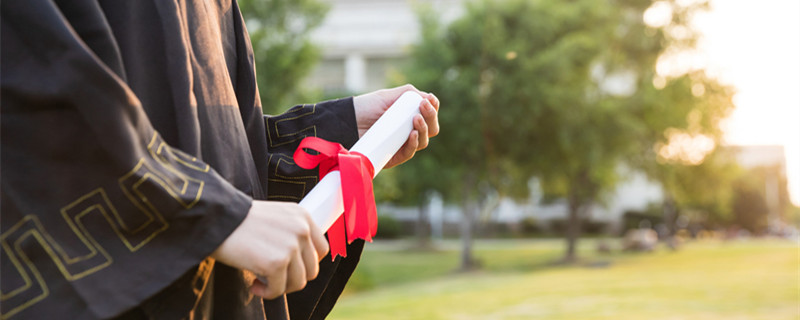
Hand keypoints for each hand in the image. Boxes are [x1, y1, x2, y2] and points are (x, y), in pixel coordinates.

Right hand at [210, 200, 328, 298]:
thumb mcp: (276, 217)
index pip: (322, 249)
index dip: (306, 263)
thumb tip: (300, 263)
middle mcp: (302, 230)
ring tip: (261, 280)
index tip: (289, 267)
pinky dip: (266, 292)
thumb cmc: (240, 221)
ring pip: (298, 283)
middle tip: (273, 277)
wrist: (215, 219)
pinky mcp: (276, 263)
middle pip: (312, 270)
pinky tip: (254, 284)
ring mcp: (291, 247)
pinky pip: (278, 290)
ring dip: (280, 286)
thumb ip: (292, 233)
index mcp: (303, 216)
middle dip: (292, 278)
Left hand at [352, 84, 439, 168]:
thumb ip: (408, 94)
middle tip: (423, 107)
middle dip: (431, 118)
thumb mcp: (387, 96)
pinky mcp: (392, 157)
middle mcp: (408, 132)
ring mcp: (401, 145)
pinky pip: (409, 153)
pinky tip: (413, 134)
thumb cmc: (365, 108)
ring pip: (423, 141)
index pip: (429, 115)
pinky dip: (414, 144)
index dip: (433, 109)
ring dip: (424, 130)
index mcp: (409, 117)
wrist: (346, 121)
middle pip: (431, 129)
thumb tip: (429, 98)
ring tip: (416, 119)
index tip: (430, 101)